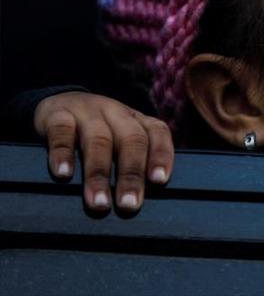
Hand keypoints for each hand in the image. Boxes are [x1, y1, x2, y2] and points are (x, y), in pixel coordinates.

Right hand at [33, 92, 174, 213]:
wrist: (58, 103)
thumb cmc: (96, 132)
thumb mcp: (118, 139)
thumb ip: (130, 162)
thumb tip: (135, 202)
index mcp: (136, 119)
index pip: (157, 132)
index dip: (161, 155)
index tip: (160, 180)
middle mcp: (116, 112)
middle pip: (130, 140)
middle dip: (131, 174)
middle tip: (129, 205)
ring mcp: (87, 111)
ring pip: (98, 140)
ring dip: (98, 174)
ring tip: (99, 203)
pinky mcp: (57, 114)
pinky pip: (62, 132)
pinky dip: (62, 154)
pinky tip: (63, 174)